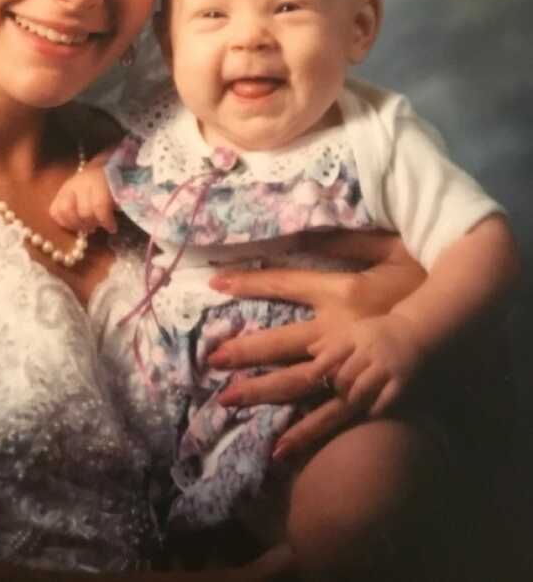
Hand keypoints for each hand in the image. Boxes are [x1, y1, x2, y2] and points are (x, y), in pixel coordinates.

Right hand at [49, 166, 116, 233]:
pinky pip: (54, 211)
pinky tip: (74, 225)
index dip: (106, 221)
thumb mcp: (121, 190)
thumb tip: (114, 221)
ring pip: (64, 212)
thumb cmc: (114, 182)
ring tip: (86, 227)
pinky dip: (63, 222)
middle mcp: (80, 183)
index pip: (99, 205)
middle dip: (92, 224)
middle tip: (98, 227)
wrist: (102, 167)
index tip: (113, 228)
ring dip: (76, 225)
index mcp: (98, 180)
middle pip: (83, 212)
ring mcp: (67, 188)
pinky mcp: (59, 193)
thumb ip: (119, 203)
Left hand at [207, 230, 425, 458]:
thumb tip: (308, 220)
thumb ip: (345, 237)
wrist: (457, 319)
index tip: (215, 282)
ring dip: (261, 392)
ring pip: (299, 383)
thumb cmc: (420, 277)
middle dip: (243, 351)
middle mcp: (341, 330)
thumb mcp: (385, 248)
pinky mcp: (369, 392)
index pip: (284, 282)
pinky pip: (331, 416)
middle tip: (210, 360)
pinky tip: (279, 448)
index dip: (247, 282)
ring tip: (227, 400)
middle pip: (281, 342)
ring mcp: (354, 365)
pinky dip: (305, 433)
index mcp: (342, 291)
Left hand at [308, 312, 425, 416]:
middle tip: (337, 390)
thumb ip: (332, 340)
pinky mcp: (402, 381)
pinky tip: (369, 410)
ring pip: (362, 388)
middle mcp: (371, 351)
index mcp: (356, 336)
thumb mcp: (355, 329)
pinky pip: (384, 400)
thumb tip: (309, 350)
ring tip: (351, 399)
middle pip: (345, 375)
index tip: (310, 378)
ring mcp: (387, 366)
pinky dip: (374, 408)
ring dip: (352, 398)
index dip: (319, 367)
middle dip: (337, 386)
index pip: (333, 352)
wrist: (416, 331)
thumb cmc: (378, 332)